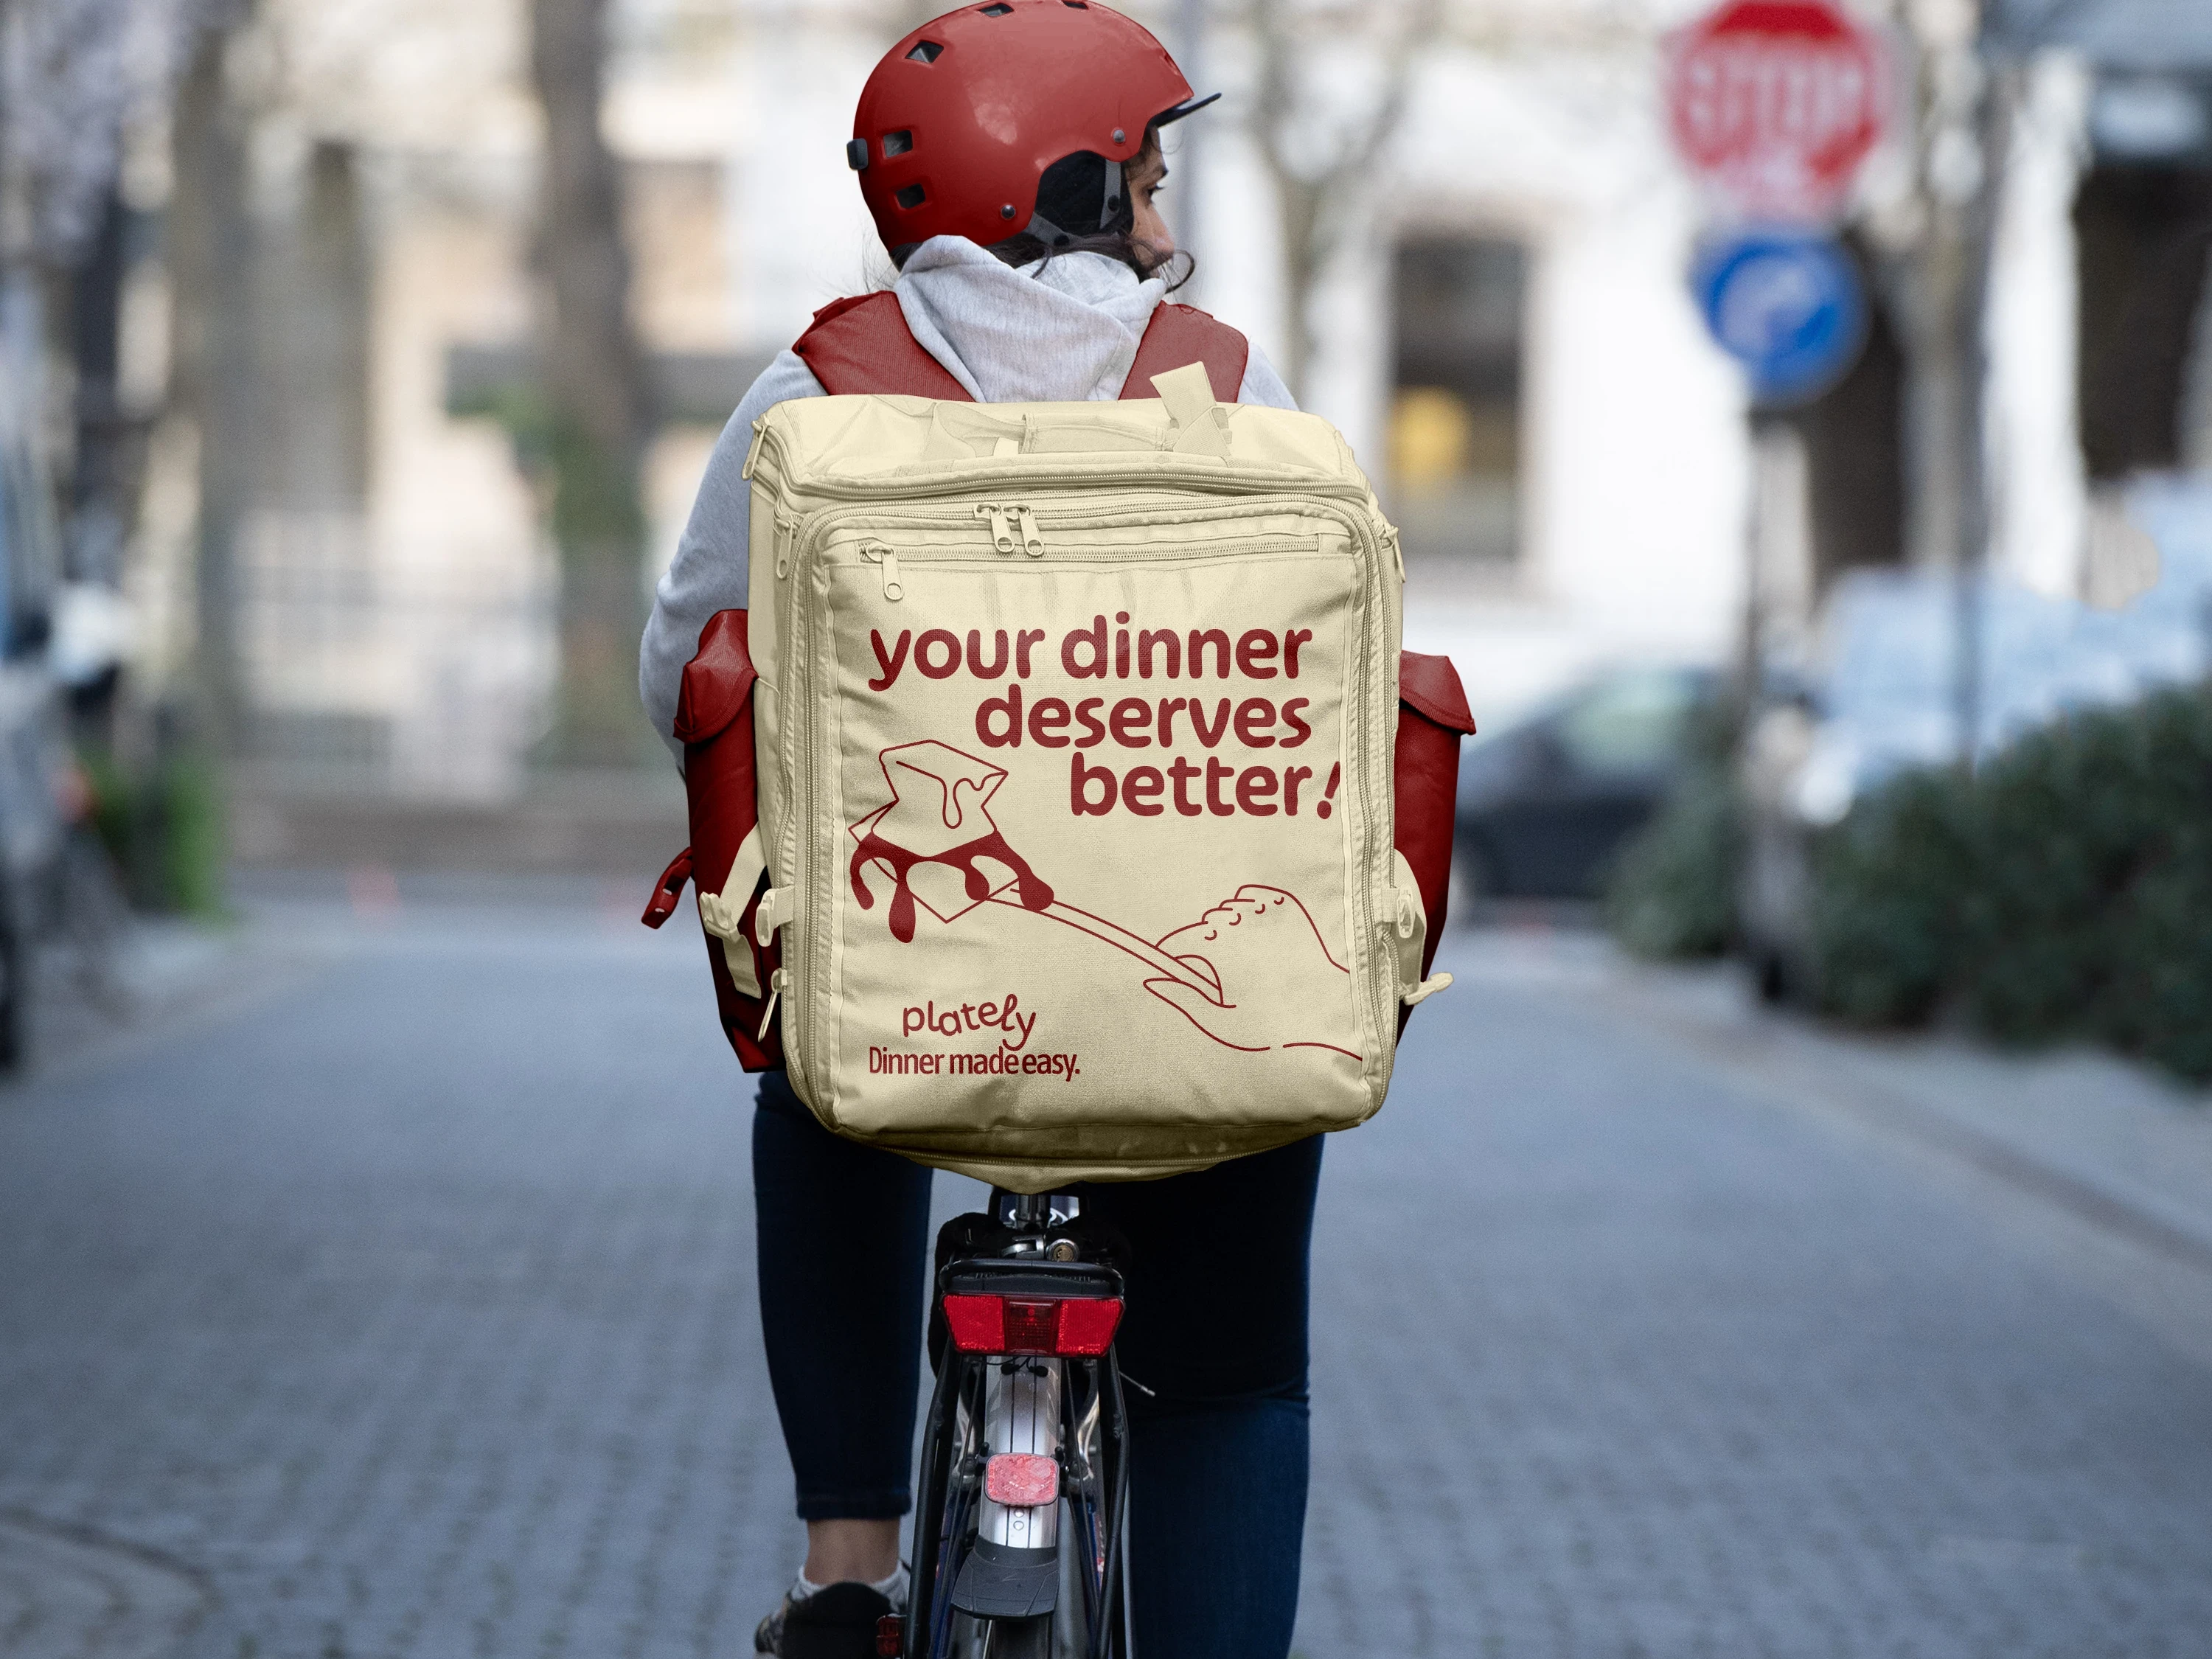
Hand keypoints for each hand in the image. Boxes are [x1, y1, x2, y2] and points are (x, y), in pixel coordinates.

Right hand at [1143, 885, 1352, 1053]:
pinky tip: (1254, 932)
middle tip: (1215, 970)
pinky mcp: (1287, 905)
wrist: (1326, 1013)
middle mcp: (1241, 918)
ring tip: (1238, 952)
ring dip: (1226, 926)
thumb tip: (1153, 981)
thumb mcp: (1219, 1020)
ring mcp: (1266, 908)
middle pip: (1205, 923)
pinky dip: (1248, 909)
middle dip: (1203, 943)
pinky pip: (1252, 897)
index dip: (1172, 953)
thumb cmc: (1272, 1025)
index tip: (1170, 963)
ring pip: (1228, 908)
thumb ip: (1182, 998)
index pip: (1180, 940)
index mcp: (1221, 945)